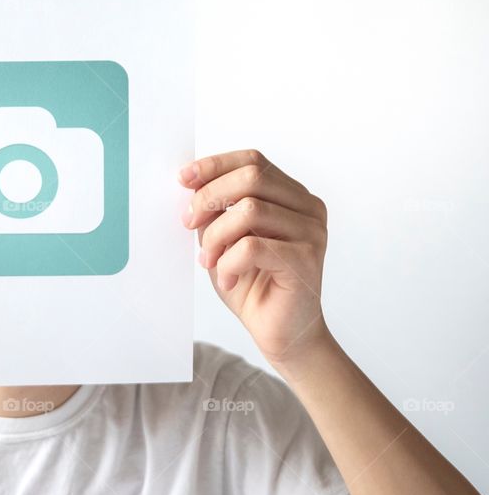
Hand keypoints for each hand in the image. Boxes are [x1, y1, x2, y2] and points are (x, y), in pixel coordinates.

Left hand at [179, 150, 329, 366]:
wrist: (280, 333)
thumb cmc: (253, 285)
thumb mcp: (225, 239)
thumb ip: (216, 210)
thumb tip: (191, 183)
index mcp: (292, 196)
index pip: (253, 161)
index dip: (214, 165)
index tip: (183, 178)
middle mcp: (308, 208)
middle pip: (252, 177)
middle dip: (209, 198)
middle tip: (188, 223)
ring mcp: (312, 232)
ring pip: (250, 210)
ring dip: (217, 236)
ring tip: (209, 260)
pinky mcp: (305, 259)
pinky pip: (252, 246)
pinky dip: (228, 263)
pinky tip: (228, 278)